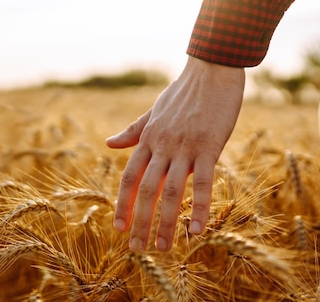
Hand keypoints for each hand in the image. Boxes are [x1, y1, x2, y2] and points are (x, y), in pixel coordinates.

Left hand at [106, 56, 244, 251]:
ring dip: (165, 223)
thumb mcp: (153, 111)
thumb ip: (133, 131)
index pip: (129, 177)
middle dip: (140, 222)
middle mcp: (162, 145)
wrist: (211, 69)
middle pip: (146, 190)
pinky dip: (199, 208)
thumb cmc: (184, 92)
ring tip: (163, 248)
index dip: (122, 204)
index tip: (119, 228)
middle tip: (138, 250)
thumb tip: (108, 144)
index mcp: (148, 138)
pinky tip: (196, 231)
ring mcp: (185, 146)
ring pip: (170, 191)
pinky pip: (202, 182)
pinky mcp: (209, 146)